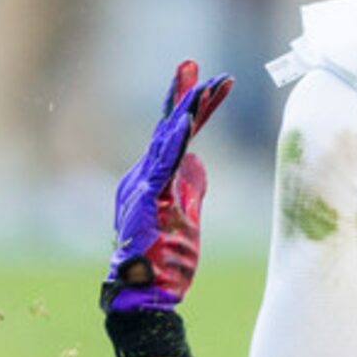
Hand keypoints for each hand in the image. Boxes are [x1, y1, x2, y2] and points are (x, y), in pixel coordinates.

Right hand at [104, 60, 233, 315]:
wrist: (142, 293)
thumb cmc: (164, 260)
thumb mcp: (185, 214)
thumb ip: (190, 186)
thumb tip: (198, 160)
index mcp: (152, 179)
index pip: (176, 136)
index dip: (195, 109)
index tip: (213, 83)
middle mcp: (142, 177)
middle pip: (168, 128)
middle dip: (184, 94)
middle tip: (194, 63)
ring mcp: (142, 186)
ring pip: (167, 139)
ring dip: (186, 109)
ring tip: (202, 82)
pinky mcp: (146, 200)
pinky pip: (163, 164)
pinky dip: (176, 140)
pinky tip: (187, 119)